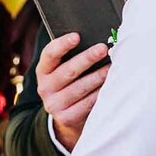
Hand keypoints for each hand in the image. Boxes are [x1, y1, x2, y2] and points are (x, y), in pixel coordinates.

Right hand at [36, 33, 110, 152]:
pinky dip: (100, 93)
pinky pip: (87, 104)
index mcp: (43, 71)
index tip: (77, 36)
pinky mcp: (66, 118)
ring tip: (112, 67)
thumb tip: (96, 41)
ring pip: (80, 88)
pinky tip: (110, 86)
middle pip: (68, 71)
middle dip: (87, 58)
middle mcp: (44, 88)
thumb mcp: (64, 69)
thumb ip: (73, 56)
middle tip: (103, 49)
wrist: (66, 116)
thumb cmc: (71, 83)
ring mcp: (54, 105)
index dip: (62, 45)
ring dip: (98, 76)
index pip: (49, 55)